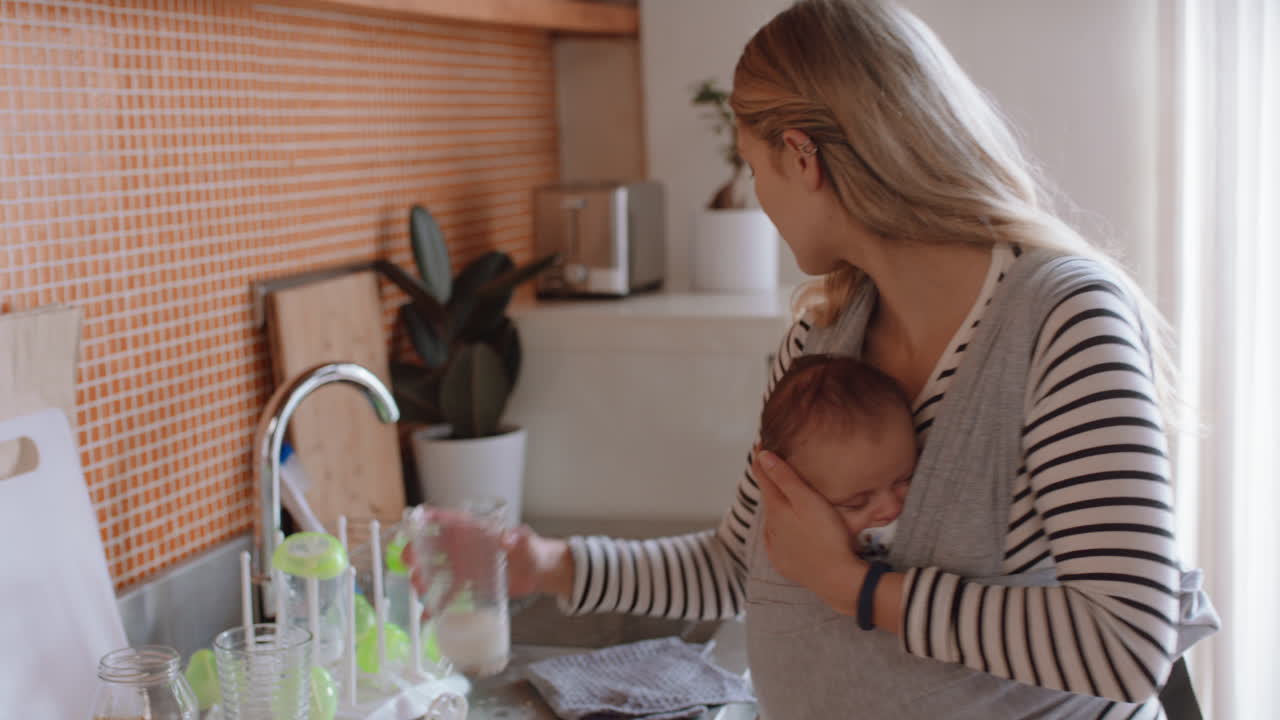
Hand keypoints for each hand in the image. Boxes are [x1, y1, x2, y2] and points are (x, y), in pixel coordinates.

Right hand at [402, 508, 572, 617]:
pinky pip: (450, 593)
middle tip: (408, 561)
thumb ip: (517, 538)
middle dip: (418, 551)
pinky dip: (438, 604)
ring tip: (418, 589)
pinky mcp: (471, 584)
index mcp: (477, 530)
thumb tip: (508, 538)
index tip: (415, 520)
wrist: (541, 572)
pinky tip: (428, 614)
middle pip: (435, 546)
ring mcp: (466, 566)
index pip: (451, 520)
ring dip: (424, 579)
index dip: (432, 518)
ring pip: (437, 571)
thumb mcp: (526, 542)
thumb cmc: (533, 550)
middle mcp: (467, 547)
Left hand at [753, 450, 865, 614]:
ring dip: (774, 505)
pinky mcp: (784, 562)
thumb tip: (762, 456)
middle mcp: (771, 526)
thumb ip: (784, 478)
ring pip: (772, 519)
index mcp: (776, 508)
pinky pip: (777, 540)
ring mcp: (776, 546)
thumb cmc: (827, 535)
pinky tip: (785, 527)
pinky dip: (778, 529)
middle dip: (767, 480)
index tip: (759, 442)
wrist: (836, 577)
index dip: (761, 458)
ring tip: (780, 492)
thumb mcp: (807, 500)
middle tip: (769, 463)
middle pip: (767, 497)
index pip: (764, 476)